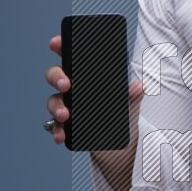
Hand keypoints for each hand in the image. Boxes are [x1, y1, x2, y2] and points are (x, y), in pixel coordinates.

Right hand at [45, 34, 143, 190]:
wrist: (119, 147)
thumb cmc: (121, 118)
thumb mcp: (130, 105)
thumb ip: (133, 94)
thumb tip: (139, 86)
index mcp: (87, 77)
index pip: (71, 57)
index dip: (61, 47)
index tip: (56, 43)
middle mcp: (73, 89)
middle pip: (56, 76)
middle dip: (56, 77)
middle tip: (66, 84)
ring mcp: (67, 106)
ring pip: (53, 100)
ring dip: (56, 106)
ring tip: (65, 115)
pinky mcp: (66, 126)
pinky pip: (55, 126)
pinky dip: (57, 130)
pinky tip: (61, 135)